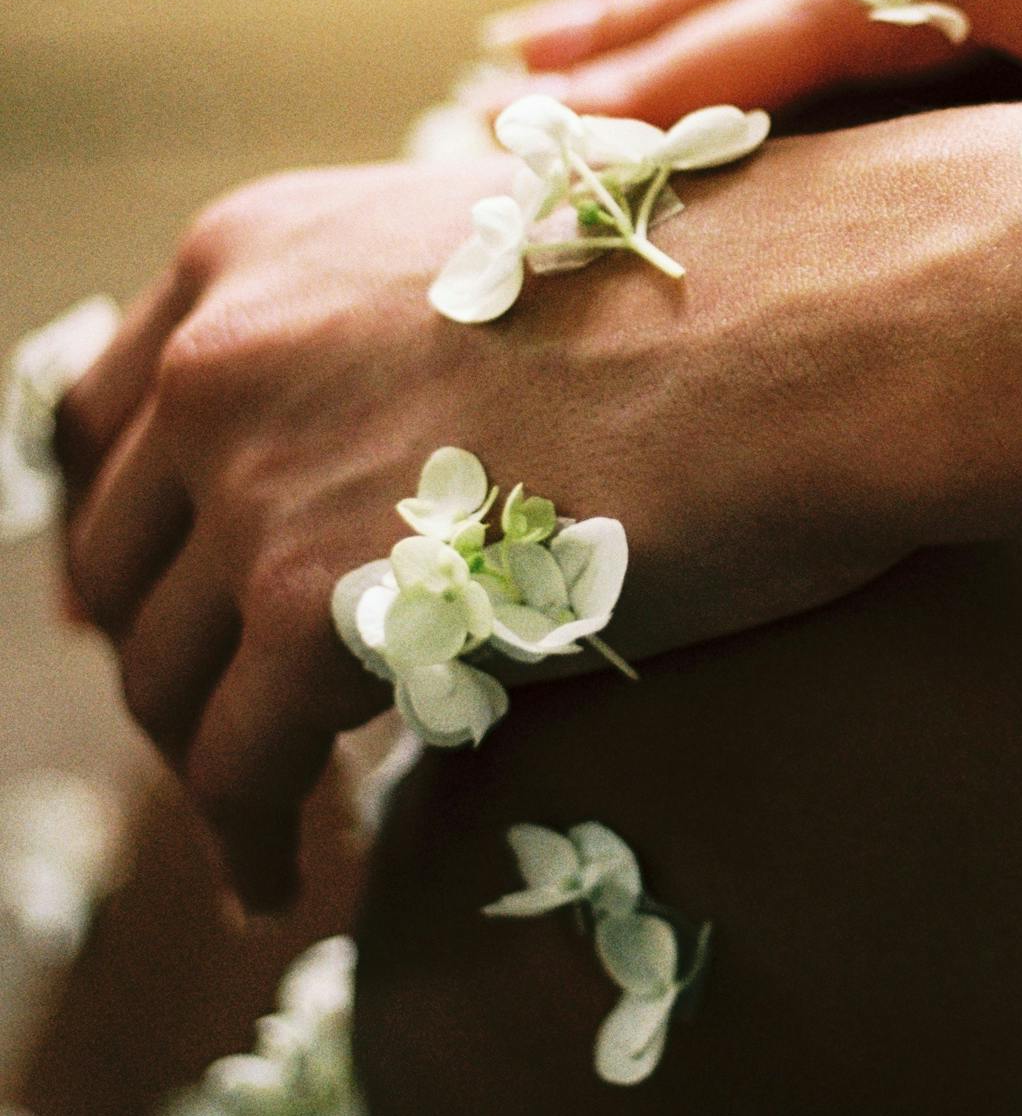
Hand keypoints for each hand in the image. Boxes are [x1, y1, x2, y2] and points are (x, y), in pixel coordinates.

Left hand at [57, 130, 965, 907]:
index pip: (108, 416)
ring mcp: (257, 465)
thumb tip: (339, 477)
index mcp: (256, 243)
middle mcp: (226, 340)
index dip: (135, 530)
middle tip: (232, 721)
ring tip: (265, 813)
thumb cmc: (707, 300)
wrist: (819, 321)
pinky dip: (251, 834)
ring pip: (162, 671)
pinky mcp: (312, 593)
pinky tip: (289, 872)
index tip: (173, 603)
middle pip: (116, 552)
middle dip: (165, 652)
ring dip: (206, 757)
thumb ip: (369, 350)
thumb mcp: (482, 275)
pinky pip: (235, 765)